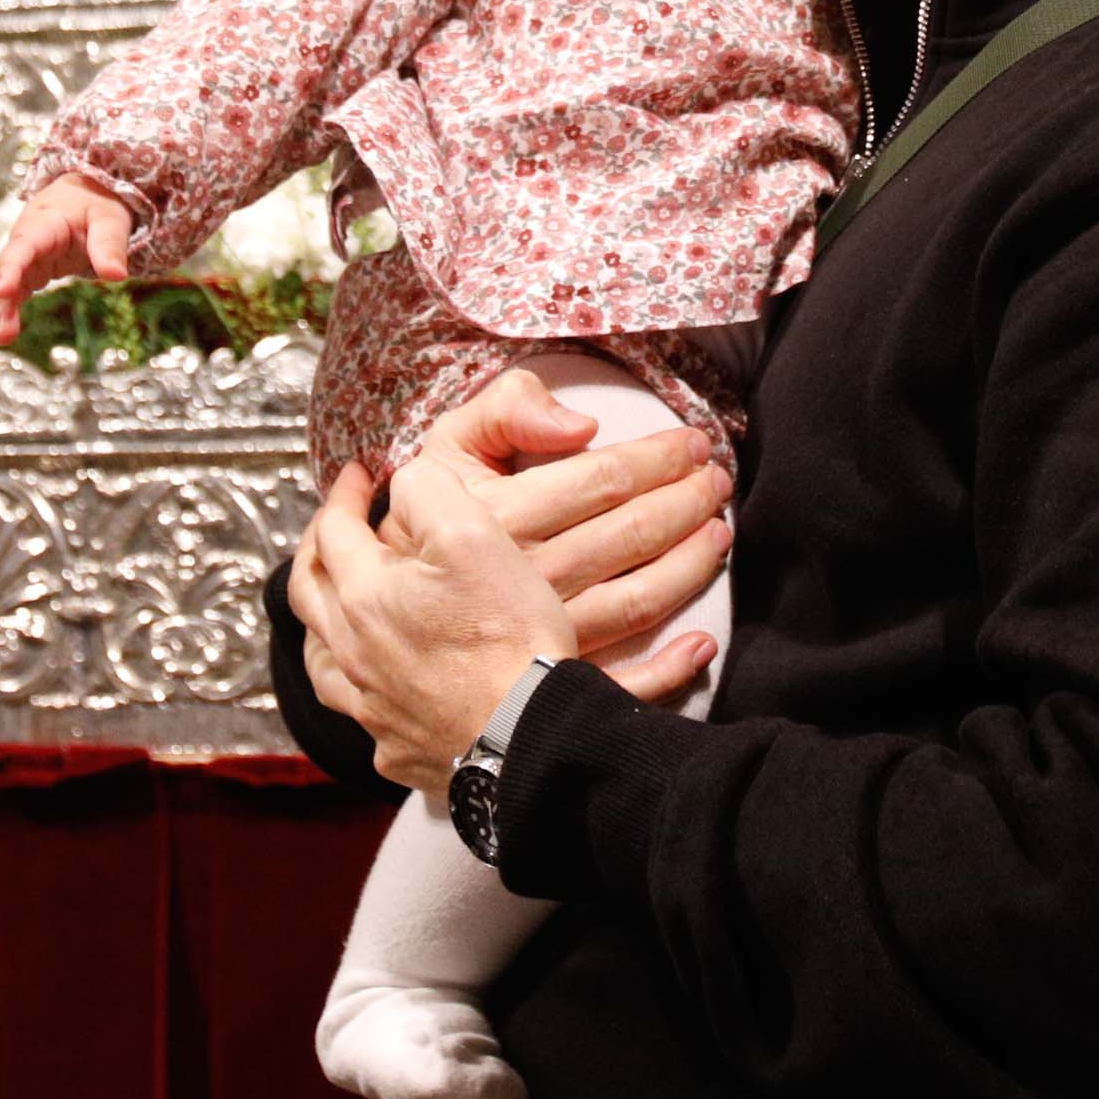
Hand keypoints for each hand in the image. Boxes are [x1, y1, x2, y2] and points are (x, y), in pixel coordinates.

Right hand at [0, 174, 130, 348]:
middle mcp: (24, 240)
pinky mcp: (26, 271)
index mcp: (43, 223)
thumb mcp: (110, 220)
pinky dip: (0, 313)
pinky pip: (9, 293)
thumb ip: (110, 246)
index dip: (12, 270)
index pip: (23, 247)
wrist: (84, 193)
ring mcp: (22, 257)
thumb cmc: (96, 205)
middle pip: (2, 270)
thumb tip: (116, 277)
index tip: (4, 294)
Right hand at [285, 367, 732, 736]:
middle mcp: (522, 579)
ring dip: (689, 568)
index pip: (599, 481)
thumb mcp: (445, 452)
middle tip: (717, 482)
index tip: (692, 443)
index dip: (657, 457)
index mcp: (497, 519)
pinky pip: (616, 685)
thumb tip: (579, 426)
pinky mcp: (541, 685)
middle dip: (685, 503)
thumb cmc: (419, 529)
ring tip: (719, 534)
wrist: (379, 625)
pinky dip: (668, 670)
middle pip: (628, 536)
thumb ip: (504, 413)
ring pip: (636, 600)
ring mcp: (535, 639)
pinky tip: (701, 645)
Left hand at [297, 456, 581, 791]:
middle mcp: (353, 652)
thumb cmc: (507, 635)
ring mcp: (371, 707)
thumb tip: (403, 484)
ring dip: (320, 623)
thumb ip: (429, 491)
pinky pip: (362, 713)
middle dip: (317, 549)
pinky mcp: (397, 749)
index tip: (360, 474)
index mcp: (364, 595)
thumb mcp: (475, 533)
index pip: (334, 529)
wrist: (532, 735)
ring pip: (321, 660)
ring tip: (335, 609)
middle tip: (335, 526)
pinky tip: (381, 686)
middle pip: (308, 592)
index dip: (345, 494)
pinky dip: (360, 687)